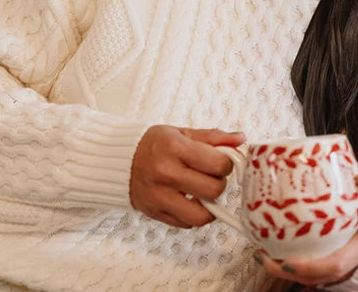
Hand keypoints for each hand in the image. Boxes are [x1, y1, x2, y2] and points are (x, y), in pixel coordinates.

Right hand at [130, 125, 244, 227]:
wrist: (118, 160)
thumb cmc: (153, 145)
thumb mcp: (182, 133)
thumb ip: (213, 137)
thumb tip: (240, 139)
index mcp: (175, 147)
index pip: (218, 164)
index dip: (226, 164)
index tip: (221, 162)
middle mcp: (166, 172)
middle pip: (214, 189)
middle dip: (219, 183)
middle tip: (210, 176)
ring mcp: (159, 196)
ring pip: (202, 215)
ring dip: (209, 206)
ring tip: (203, 193)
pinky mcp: (155, 213)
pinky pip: (187, 224)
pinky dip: (193, 215)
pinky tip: (189, 201)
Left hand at [255, 172, 357, 287]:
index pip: (334, 265)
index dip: (309, 267)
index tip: (285, 261)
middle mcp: (352, 266)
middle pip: (315, 278)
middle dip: (286, 272)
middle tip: (261, 255)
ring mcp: (344, 270)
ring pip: (312, 279)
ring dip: (286, 270)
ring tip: (262, 253)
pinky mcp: (336, 267)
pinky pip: (313, 273)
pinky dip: (294, 266)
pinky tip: (276, 252)